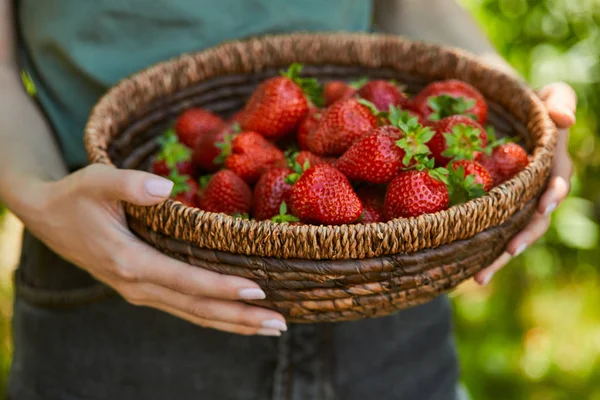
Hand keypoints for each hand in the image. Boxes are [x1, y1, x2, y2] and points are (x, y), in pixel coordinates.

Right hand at [15, 164, 286, 335]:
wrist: (48, 218)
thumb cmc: (77, 195)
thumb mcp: (96, 180)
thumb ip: (128, 183)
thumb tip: (166, 188)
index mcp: (129, 261)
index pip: (185, 280)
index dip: (221, 287)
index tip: (257, 291)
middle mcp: (138, 285)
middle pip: (197, 309)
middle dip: (240, 318)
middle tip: (280, 323)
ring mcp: (141, 292)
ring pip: (194, 315)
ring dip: (233, 323)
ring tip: (271, 328)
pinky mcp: (145, 289)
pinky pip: (185, 308)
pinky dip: (215, 315)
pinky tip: (239, 316)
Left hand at [475, 82, 576, 284]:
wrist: (501, 114)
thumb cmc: (526, 103)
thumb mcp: (549, 94)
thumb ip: (561, 101)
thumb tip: (565, 119)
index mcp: (552, 166)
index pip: (557, 182)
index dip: (553, 194)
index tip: (544, 207)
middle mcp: (536, 191)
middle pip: (535, 220)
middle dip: (523, 237)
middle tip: (509, 251)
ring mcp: (515, 204)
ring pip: (510, 234)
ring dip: (497, 257)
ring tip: (479, 277)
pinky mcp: (493, 209)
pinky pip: (488, 231)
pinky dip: (478, 250)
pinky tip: (461, 270)